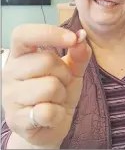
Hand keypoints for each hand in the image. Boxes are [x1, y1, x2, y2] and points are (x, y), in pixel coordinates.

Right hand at [2, 24, 91, 147]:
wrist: (51, 124)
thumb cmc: (58, 91)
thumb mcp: (72, 71)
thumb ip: (78, 54)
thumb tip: (81, 37)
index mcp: (21, 55)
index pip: (23, 34)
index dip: (49, 33)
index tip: (72, 39)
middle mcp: (10, 72)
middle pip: (45, 61)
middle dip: (64, 73)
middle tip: (62, 83)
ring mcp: (10, 96)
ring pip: (49, 86)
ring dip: (61, 94)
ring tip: (56, 99)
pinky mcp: (16, 119)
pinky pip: (48, 111)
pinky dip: (58, 113)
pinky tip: (52, 114)